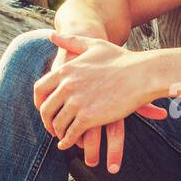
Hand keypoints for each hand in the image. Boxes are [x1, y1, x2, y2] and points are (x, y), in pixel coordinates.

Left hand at [34, 31, 166, 170]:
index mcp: (65, 70)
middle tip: (52, 128)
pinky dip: (67, 142)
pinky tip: (69, 145)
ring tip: (63, 137)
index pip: (40, 89)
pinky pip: (71, 134)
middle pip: (46, 110)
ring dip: (59, 133)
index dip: (39, 102)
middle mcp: (67, 86)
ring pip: (58, 124)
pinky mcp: (89, 118)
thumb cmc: (121, 59)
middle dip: (47, 122)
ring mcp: (77, 103)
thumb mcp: (93, 45)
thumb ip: (71, 41)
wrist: (142, 73)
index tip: (43, 109)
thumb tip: (52, 35)